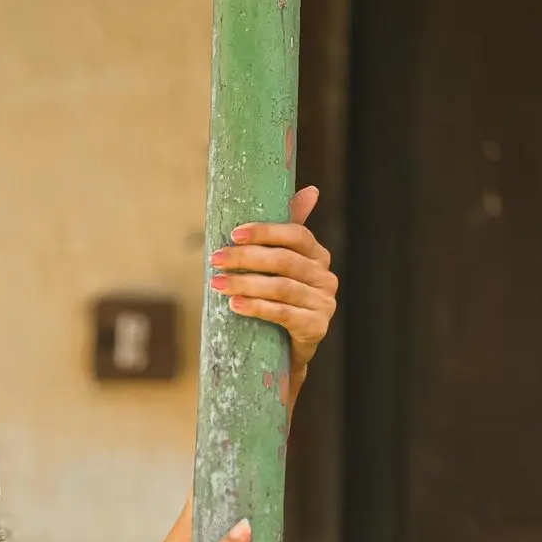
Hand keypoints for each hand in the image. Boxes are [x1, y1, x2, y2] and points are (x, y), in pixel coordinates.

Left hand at [208, 185, 337, 372]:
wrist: (285, 351)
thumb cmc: (278, 301)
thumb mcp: (278, 268)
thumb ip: (284, 234)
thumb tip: (312, 190)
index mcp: (317, 255)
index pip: (296, 234)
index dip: (265, 232)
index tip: (233, 234)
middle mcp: (325, 277)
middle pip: (284, 261)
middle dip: (246, 258)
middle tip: (215, 259)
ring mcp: (324, 303)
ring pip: (282, 287)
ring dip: (246, 284)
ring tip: (217, 283)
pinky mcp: (316, 327)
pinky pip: (284, 314)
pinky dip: (258, 308)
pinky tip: (235, 305)